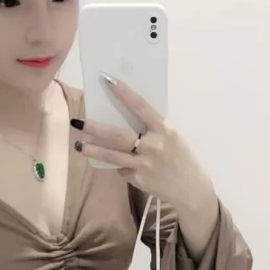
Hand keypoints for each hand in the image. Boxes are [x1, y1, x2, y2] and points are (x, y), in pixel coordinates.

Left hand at [74, 76, 215, 212]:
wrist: (191, 189)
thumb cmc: (180, 157)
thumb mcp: (172, 137)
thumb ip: (152, 128)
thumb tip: (123, 116)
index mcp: (165, 130)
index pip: (140, 106)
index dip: (123, 93)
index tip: (106, 80)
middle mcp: (154, 146)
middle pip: (118, 135)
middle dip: (95, 128)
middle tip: (78, 122)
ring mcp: (145, 164)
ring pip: (112, 155)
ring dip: (93, 149)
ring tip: (80, 145)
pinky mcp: (139, 179)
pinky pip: (121, 168)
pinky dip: (117, 164)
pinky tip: (116, 163)